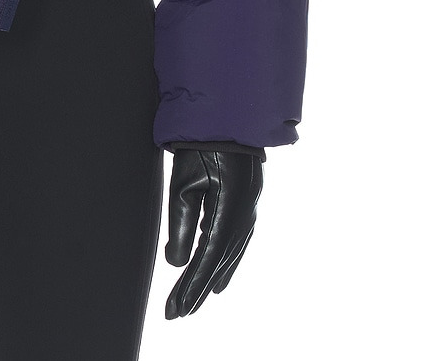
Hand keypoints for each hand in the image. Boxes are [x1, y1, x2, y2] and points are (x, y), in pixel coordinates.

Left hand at [164, 149, 262, 317]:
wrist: (229, 112)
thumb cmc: (201, 143)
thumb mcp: (183, 182)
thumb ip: (180, 225)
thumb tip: (177, 263)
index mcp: (228, 211)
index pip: (206, 259)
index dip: (191, 287)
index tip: (176, 310)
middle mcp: (244, 215)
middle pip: (219, 261)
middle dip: (198, 288)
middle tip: (179, 312)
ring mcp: (249, 208)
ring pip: (231, 253)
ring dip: (213, 277)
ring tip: (198, 299)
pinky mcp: (248, 200)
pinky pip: (238, 241)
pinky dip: (228, 261)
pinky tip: (221, 270)